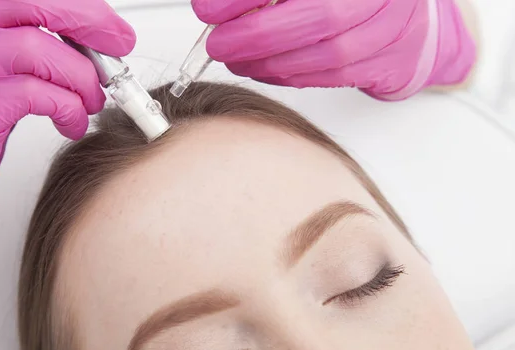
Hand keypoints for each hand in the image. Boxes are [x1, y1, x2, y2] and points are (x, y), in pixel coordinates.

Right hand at [0, 0, 134, 251]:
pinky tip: (71, 123)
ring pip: (41, 50)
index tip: (103, 22)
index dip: (72, 4)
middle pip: (32, 1)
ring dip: (83, 77)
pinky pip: (39, 95)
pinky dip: (70, 109)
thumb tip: (82, 46)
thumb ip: (18, 51)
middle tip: (118, 43)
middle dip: (89, 19)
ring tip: (91, 100)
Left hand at [191, 0, 475, 99]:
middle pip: (318, 17)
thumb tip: (216, 4)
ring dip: (268, 63)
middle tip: (217, 43)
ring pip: (324, 54)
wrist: (407, 17)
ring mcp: (388, 28)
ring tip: (234, 59)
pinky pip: (332, 77)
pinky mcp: (386, 62)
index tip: (208, 8)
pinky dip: (289, 77)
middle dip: (255, 35)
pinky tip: (262, 70)